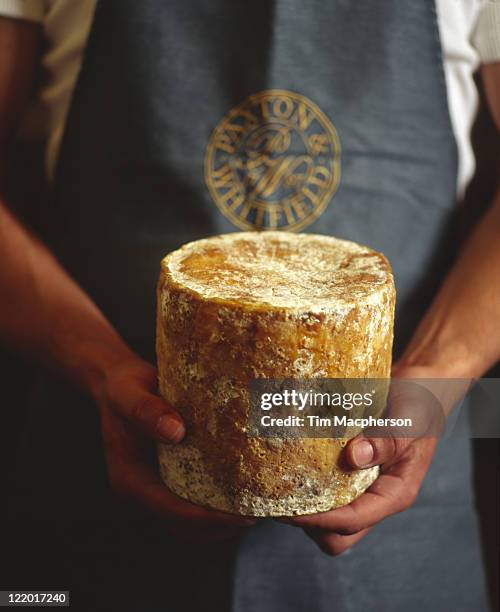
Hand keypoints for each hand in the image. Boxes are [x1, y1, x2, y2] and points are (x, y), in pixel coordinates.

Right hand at [96, 357, 255, 542]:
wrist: (120, 385)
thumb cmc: (124, 388)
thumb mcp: (128, 392)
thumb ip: (145, 410)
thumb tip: (175, 431)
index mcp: (130, 480)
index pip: (171, 511)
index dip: (206, 517)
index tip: (239, 514)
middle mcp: (143, 493)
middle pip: (187, 528)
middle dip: (222, 526)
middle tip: (259, 512)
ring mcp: (156, 491)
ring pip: (194, 526)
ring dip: (224, 523)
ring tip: (258, 508)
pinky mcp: (170, 483)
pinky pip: (197, 505)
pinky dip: (219, 507)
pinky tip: (244, 491)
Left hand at [279, 364, 458, 555]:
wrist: (420, 387)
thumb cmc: (419, 403)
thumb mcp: (409, 419)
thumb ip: (387, 439)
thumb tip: (354, 457)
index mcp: (395, 492)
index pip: (354, 520)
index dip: (320, 519)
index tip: (290, 509)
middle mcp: (377, 495)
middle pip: (341, 534)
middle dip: (311, 524)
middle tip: (282, 499)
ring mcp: (362, 485)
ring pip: (329, 517)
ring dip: (306, 506)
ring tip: (281, 483)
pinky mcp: (349, 470)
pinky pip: (325, 491)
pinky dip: (307, 485)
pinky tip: (290, 464)